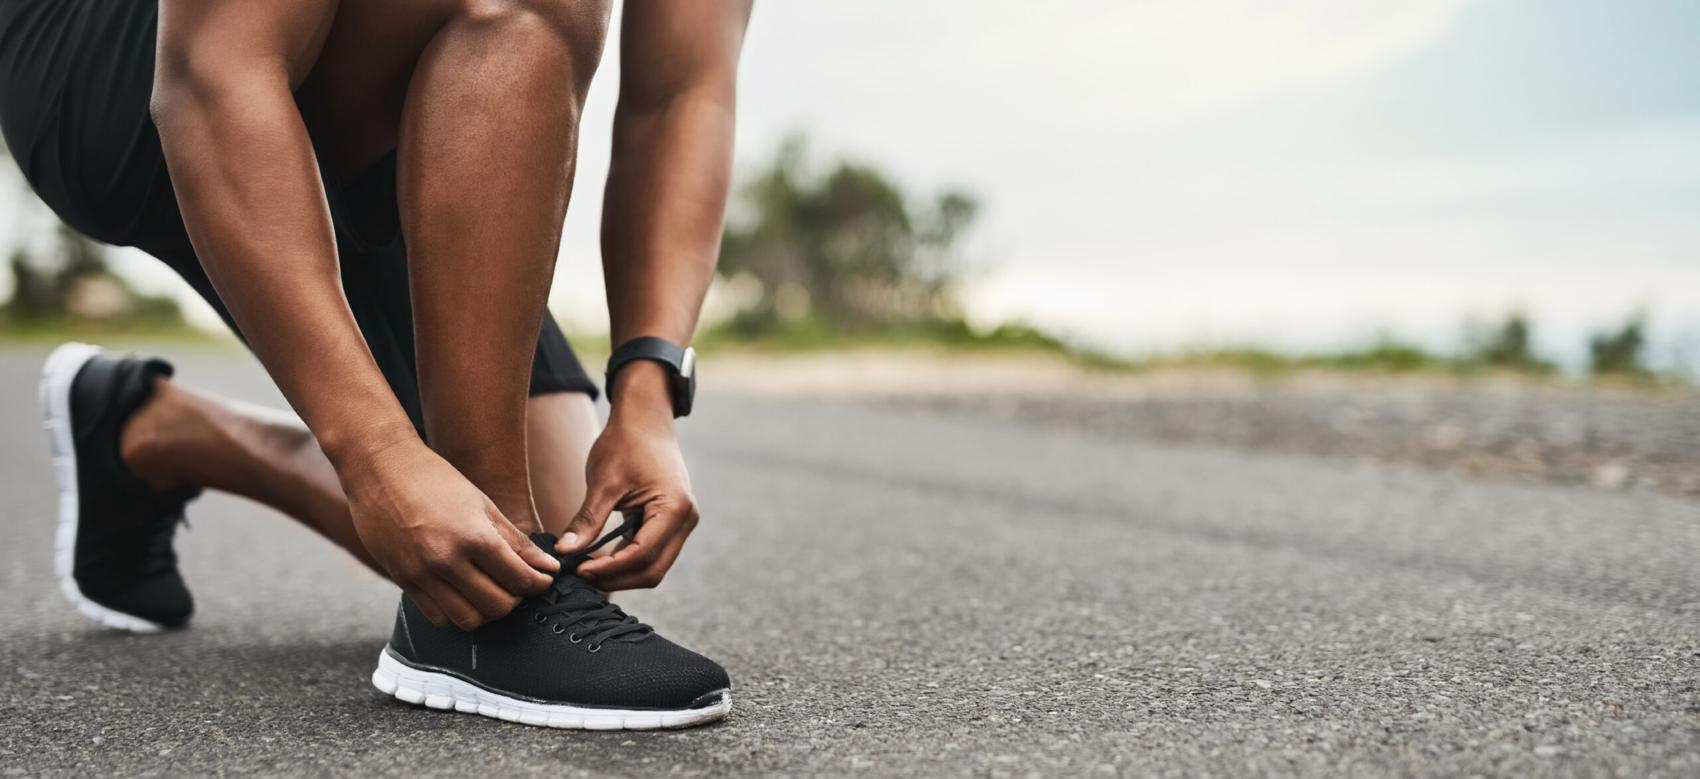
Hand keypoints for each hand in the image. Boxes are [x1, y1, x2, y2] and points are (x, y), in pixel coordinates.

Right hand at [339, 437, 559, 628]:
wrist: (381, 468)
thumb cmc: (436, 479)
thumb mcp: (483, 505)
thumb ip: (516, 541)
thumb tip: (548, 567)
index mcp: (473, 537)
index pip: (519, 579)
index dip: (538, 584)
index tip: (543, 580)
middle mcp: (447, 560)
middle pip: (496, 606)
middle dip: (517, 600)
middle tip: (519, 586)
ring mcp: (421, 574)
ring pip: (468, 620)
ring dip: (487, 613)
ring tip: (492, 592)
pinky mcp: (403, 581)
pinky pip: (438, 616)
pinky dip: (457, 613)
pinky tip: (464, 594)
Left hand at [557, 364, 698, 589]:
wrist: (645, 419)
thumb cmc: (625, 442)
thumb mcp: (604, 481)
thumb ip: (588, 520)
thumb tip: (564, 553)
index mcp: (674, 508)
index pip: (642, 554)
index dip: (609, 568)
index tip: (578, 570)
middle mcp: (686, 520)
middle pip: (653, 570)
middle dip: (616, 579)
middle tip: (580, 575)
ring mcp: (682, 523)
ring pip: (654, 566)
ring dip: (622, 573)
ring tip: (587, 568)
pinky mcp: (673, 522)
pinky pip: (652, 553)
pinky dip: (627, 561)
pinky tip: (600, 558)